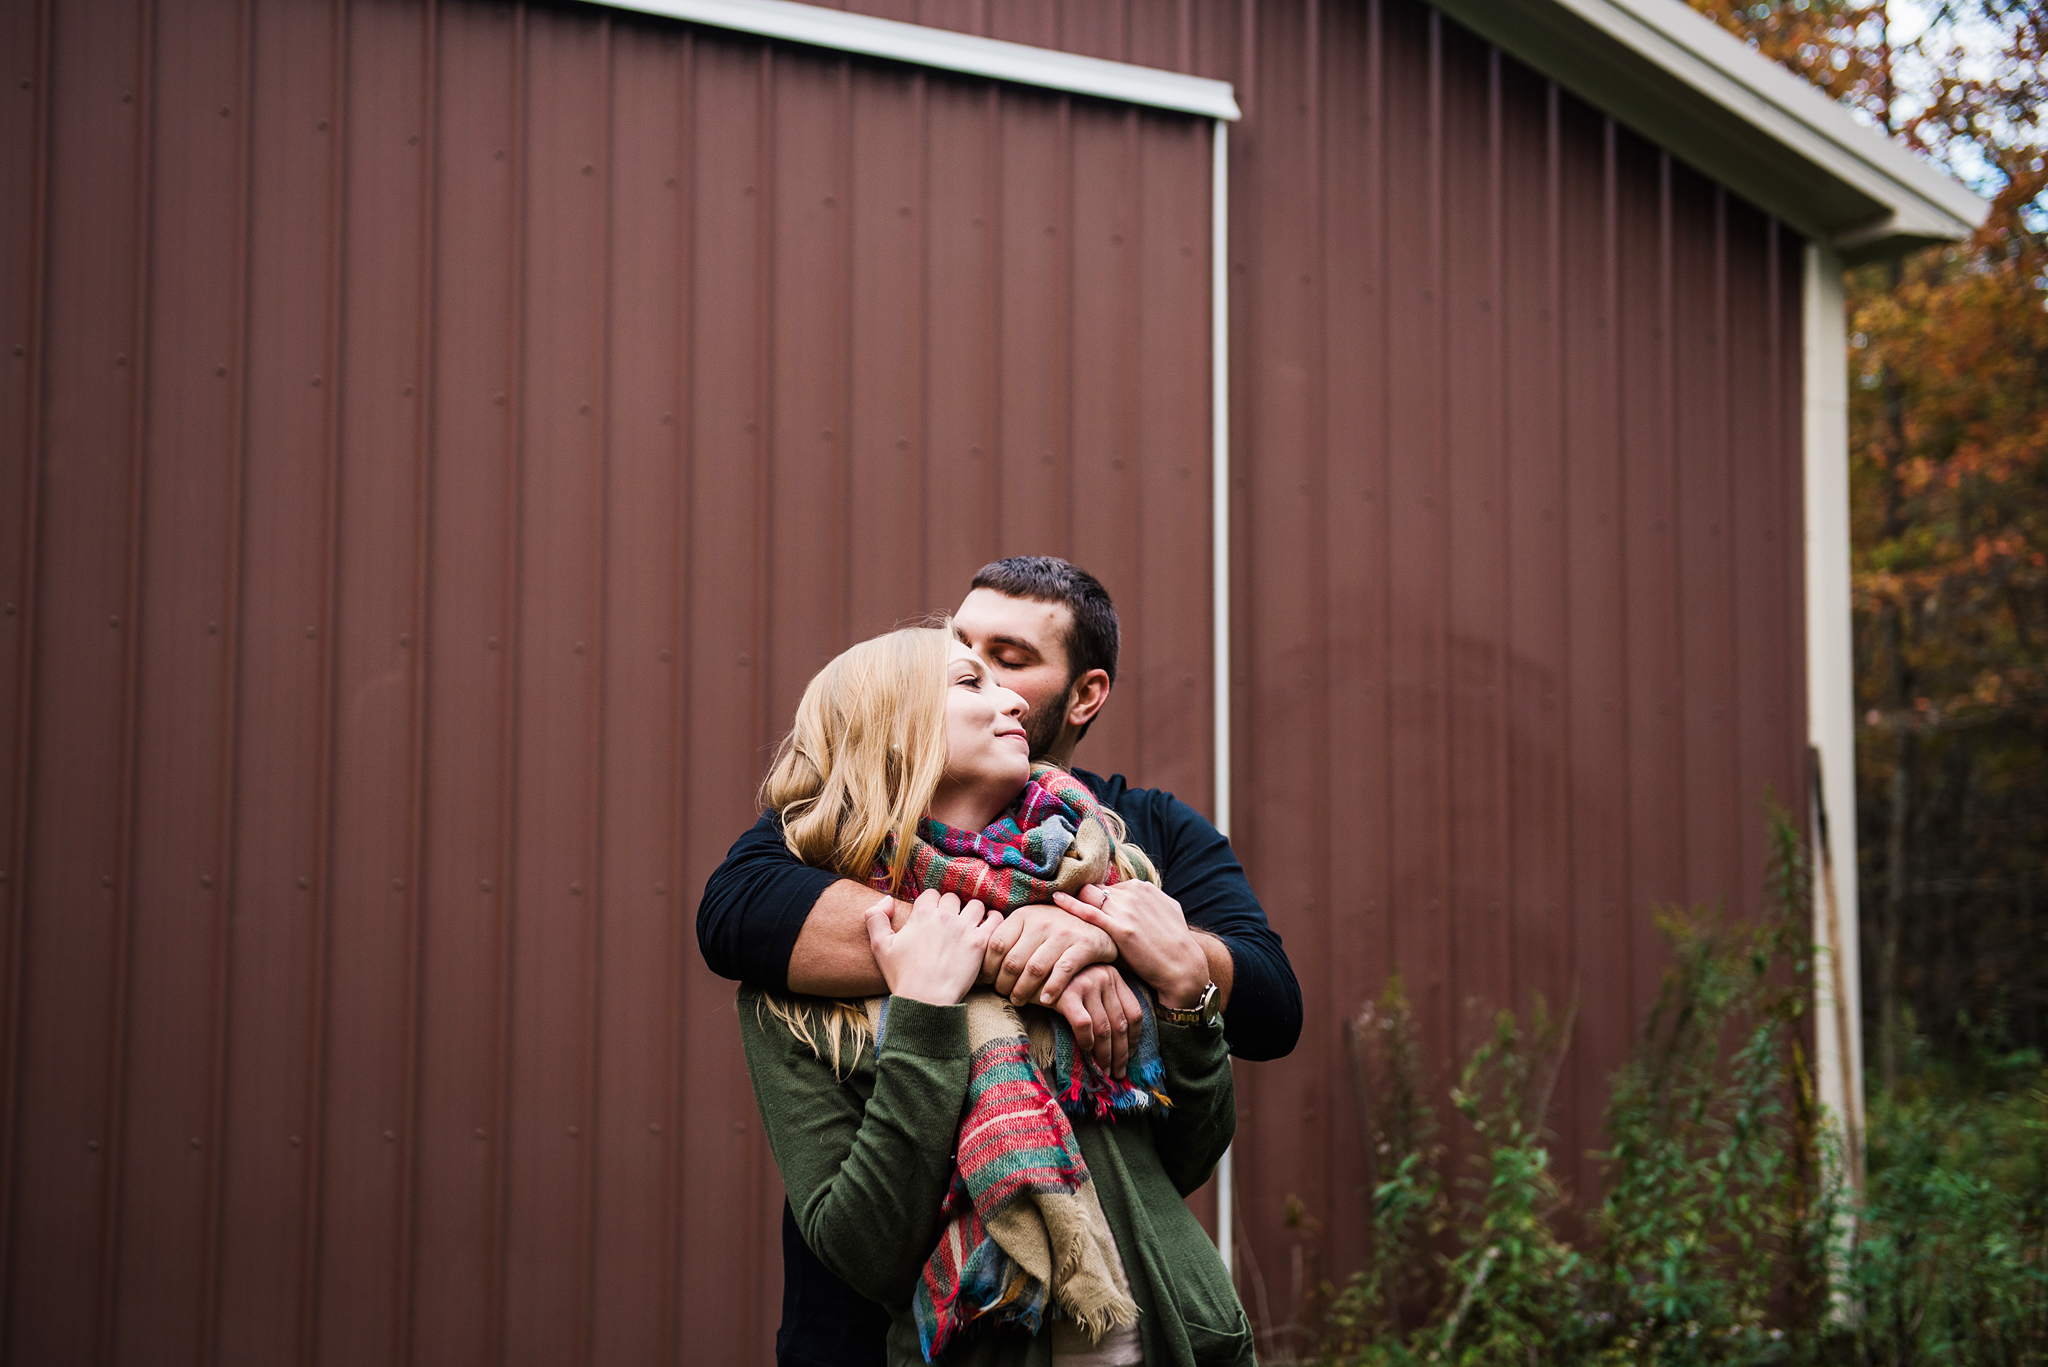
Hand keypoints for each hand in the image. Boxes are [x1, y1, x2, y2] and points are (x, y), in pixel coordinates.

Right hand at [866, 890, 999, 1005]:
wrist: (925, 1000)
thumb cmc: (902, 976)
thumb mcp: (879, 945)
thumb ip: (875, 917)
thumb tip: (887, 899)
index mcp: (922, 914)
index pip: (932, 894)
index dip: (932, 904)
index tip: (932, 917)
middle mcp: (945, 916)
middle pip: (953, 898)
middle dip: (951, 908)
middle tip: (950, 923)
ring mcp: (964, 928)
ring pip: (975, 905)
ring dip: (973, 912)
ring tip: (970, 924)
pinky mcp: (980, 942)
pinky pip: (995, 919)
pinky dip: (993, 919)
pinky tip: (988, 927)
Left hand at [983, 903, 1116, 1006]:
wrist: (1098, 924)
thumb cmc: (1055, 930)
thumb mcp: (1031, 925)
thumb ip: (1009, 938)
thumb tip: (976, 962)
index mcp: (1023, 915)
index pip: (996, 945)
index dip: (988, 968)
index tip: (986, 982)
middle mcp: (1041, 921)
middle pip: (1013, 961)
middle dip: (1003, 984)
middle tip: (1003, 995)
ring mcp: (1063, 933)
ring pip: (1034, 969)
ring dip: (1023, 991)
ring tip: (1018, 1001)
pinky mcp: (1083, 945)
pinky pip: (1062, 971)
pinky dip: (1051, 989)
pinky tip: (1044, 1001)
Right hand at [1051, 964, 1144, 1077]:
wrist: (1026, 971)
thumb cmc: (1056, 983)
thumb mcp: (1087, 986)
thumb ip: (1103, 1002)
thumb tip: (1118, 1041)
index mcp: (1113, 975)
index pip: (1134, 1012)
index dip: (1134, 1038)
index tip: (1130, 1055)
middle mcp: (1104, 976)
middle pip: (1120, 1024)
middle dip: (1121, 1053)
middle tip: (1117, 1073)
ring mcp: (1087, 983)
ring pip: (1104, 1028)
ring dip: (1105, 1055)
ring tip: (1103, 1071)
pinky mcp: (1068, 993)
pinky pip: (1084, 1024)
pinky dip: (1087, 1041)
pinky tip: (1085, 1050)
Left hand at [1053, 883, 1210, 1008]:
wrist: (1183, 968)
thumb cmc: (1173, 944)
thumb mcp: (1165, 911)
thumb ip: (1147, 902)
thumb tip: (1134, 897)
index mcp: (1142, 887)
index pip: (1107, 888)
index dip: (1096, 902)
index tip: (1086, 911)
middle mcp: (1133, 894)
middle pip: (1095, 889)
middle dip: (1083, 900)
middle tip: (1069, 914)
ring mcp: (1127, 910)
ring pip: (1089, 896)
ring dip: (1076, 903)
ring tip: (1059, 914)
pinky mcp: (1121, 929)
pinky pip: (1089, 912)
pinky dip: (1071, 904)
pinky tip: (1056, 900)